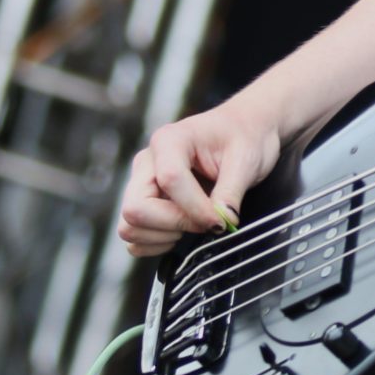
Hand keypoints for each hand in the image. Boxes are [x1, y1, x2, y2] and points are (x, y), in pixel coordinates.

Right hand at [118, 97, 283, 257]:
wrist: (244, 131)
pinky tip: (182, 231)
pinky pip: (134, 236)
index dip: (196, 209)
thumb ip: (230, 193)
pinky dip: (155, 244)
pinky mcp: (145, 202)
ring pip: (130, 226)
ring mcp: (142, 183)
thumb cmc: (244, 138)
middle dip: (173, 225)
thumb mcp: (245, 160)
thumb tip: (221, 222)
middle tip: (205, 224)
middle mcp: (148, 161)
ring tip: (194, 225)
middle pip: (136, 208)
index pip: (169, 181)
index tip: (221, 221)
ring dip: (163, 237)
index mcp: (169, 140)